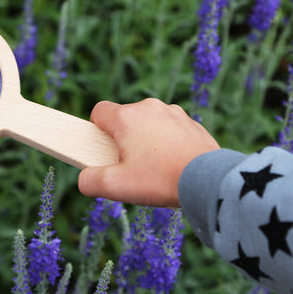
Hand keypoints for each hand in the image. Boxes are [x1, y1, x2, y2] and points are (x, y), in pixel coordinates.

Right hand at [78, 99, 219, 206]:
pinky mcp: (190, 122)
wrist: (209, 180)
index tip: (104, 149)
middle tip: (130, 166)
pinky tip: (172, 164)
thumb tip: (85, 179)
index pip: (99, 111)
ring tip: (154, 167)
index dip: (96, 130)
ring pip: (147, 122)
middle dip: (122, 139)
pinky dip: (166, 142)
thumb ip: (90, 181)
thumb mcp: (116, 186)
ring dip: (145, 139)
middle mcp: (149, 107)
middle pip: (124, 118)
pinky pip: (169, 129)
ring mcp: (172, 113)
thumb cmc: (160, 180)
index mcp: (126, 118)